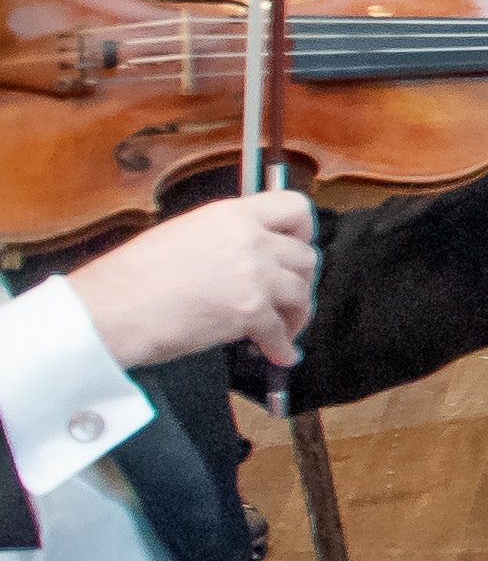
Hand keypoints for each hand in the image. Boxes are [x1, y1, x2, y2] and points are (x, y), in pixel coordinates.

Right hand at [74, 191, 314, 371]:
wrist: (109, 310)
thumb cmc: (132, 278)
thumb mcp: (182, 235)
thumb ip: (225, 239)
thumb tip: (248, 257)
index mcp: (231, 215)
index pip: (294, 206)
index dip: (303, 230)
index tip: (299, 247)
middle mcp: (248, 240)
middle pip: (305, 256)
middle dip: (302, 280)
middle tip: (291, 296)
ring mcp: (252, 275)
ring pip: (300, 293)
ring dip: (296, 314)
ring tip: (286, 328)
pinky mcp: (248, 311)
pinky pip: (280, 331)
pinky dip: (283, 347)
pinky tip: (280, 354)